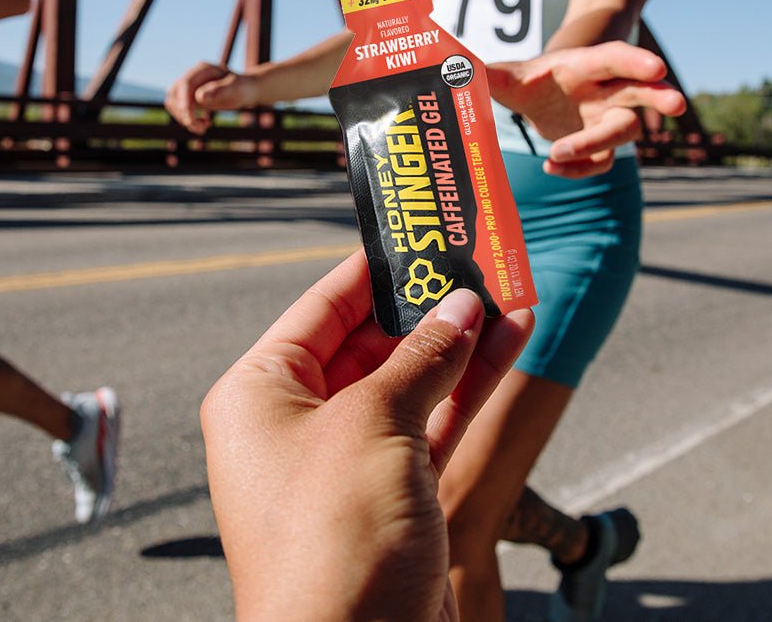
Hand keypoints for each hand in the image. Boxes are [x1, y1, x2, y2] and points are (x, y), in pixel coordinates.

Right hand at [164, 62, 258, 133]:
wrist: (247, 90)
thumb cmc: (243, 88)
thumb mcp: (236, 89)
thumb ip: (220, 91)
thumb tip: (199, 97)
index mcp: (203, 69)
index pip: (186, 83)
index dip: (184, 101)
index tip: (189, 119)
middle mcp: (193, 75)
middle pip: (174, 93)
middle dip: (184, 112)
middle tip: (201, 127)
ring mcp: (189, 86)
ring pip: (173, 102)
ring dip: (184, 118)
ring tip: (203, 127)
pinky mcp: (189, 97)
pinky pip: (179, 109)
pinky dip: (188, 120)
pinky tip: (205, 123)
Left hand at [201, 250, 533, 620]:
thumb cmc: (335, 539)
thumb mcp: (376, 423)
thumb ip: (423, 356)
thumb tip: (463, 304)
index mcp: (262, 394)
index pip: (323, 306)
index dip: (373, 267)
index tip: (418, 231)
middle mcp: (298, 422)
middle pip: (372, 340)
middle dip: (427, 305)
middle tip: (475, 260)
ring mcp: (349, 459)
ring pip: (412, 378)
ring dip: (461, 339)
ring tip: (507, 291)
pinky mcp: (394, 491)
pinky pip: (434, 419)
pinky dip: (470, 383)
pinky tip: (510, 339)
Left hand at [487, 41, 686, 177]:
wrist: (535, 97)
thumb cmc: (525, 80)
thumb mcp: (505, 77)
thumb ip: (488, 76)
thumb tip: (460, 70)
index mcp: (584, 66)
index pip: (615, 59)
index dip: (635, 62)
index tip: (656, 67)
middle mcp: (604, 92)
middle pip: (641, 93)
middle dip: (659, 96)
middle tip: (677, 104)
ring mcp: (605, 119)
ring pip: (622, 133)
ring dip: (595, 145)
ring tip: (556, 153)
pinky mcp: (598, 147)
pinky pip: (602, 162)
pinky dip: (580, 168)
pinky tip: (550, 166)